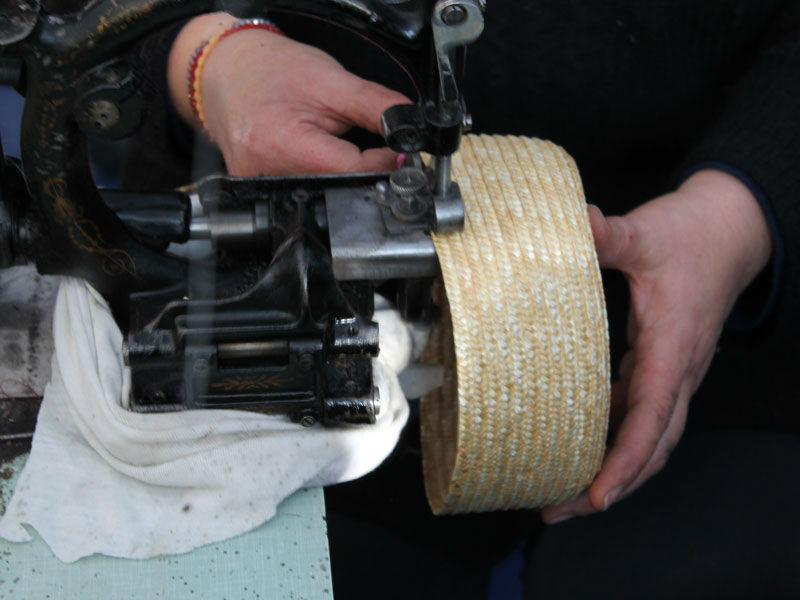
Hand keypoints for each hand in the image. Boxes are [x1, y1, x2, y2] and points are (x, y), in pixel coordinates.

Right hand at [168, 13, 408, 175]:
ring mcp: (259, 186)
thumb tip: (409, 131)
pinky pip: (302, 191)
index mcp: (285, 146)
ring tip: (333, 146)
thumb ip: (375, 106)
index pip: (354, 171)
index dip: (383, 163)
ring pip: (323, 194)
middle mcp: (268, 174)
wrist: (222, 71)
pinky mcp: (257, 190)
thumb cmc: (268, 71)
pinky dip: (319, 177)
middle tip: (365, 146)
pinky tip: (314, 158)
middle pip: (338, 188)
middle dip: (362, 171)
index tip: (398, 151)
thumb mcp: (330, 81)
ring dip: (341, 177)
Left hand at [541, 169, 771, 523]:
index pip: (651, 417)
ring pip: (649, 439)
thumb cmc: (691, 237)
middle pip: (650, 448)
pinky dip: (615, 440)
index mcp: (672, 348)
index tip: (598, 493)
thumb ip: (611, 235)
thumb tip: (578, 222)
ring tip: (565, 495)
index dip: (626, 459)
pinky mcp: (662, 367)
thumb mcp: (646, 235)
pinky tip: (582, 446)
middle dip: (611, 486)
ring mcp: (672, 373)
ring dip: (613, 470)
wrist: (728, 232)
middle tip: (560, 509)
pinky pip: (641, 417)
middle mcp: (677, 371)